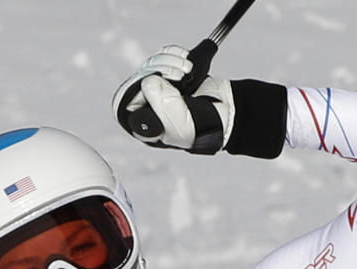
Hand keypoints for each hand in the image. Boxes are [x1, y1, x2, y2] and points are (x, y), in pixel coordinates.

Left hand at [112, 45, 234, 153]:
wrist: (230, 113)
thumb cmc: (205, 127)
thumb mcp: (180, 124)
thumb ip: (161, 105)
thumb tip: (147, 81)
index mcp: (146, 125)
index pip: (125, 102)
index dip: (137, 88)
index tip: (156, 83)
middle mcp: (149, 107)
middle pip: (139, 79)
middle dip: (160, 70)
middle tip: (179, 76)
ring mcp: (161, 89)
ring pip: (152, 65)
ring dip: (170, 61)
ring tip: (187, 71)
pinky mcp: (173, 74)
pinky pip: (165, 56)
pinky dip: (175, 54)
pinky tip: (188, 63)